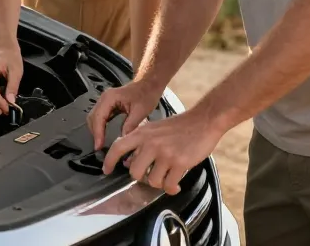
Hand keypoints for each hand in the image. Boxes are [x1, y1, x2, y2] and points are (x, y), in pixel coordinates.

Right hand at [86, 79, 163, 150]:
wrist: (149, 84)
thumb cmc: (146, 93)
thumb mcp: (140, 111)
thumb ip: (130, 125)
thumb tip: (122, 140)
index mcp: (110, 98)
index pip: (99, 117)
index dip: (98, 133)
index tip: (98, 146)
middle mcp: (105, 98)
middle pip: (93, 118)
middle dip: (95, 133)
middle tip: (99, 147)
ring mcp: (105, 101)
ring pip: (95, 117)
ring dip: (96, 130)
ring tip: (101, 144)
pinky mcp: (109, 105)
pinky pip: (100, 117)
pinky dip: (100, 126)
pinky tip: (104, 135)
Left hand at [101, 107, 223, 194]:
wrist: (203, 121)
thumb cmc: (179, 126)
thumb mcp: (154, 129)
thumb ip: (141, 143)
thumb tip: (128, 161)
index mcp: (142, 133)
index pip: (118, 147)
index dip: (109, 161)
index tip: (106, 170)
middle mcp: (151, 143)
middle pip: (134, 172)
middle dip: (142, 177)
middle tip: (151, 175)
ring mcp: (165, 153)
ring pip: (152, 181)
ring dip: (160, 183)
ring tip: (167, 176)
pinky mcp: (179, 162)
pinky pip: (169, 185)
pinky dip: (172, 188)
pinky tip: (175, 184)